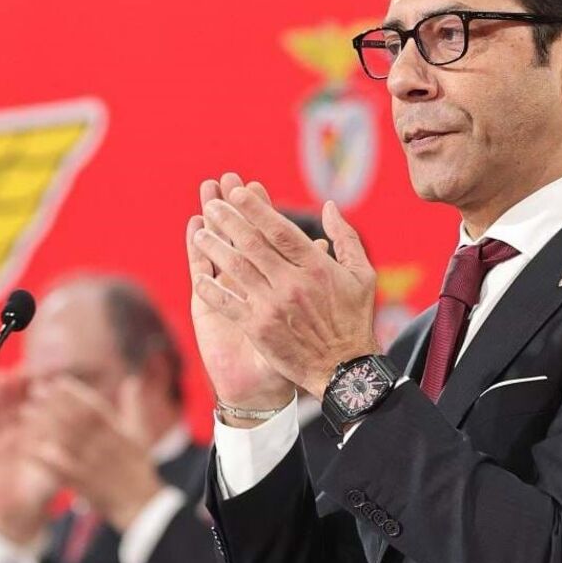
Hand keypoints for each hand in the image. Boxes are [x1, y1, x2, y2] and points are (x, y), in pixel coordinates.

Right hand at [0, 369, 59, 544]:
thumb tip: (82, 433)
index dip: (42, 388)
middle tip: (21, 369)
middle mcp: (21, 426)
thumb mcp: (59, 466)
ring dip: (2, 390)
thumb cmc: (44, 487)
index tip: (47, 376)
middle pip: (20, 398)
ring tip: (3, 376)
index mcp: (40, 429)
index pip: (41, 402)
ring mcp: (3, 432)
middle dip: (20, 383)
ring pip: (2, 405)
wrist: (19, 510)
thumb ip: (65, 452)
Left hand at [23, 376, 162, 531]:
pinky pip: (60, 469)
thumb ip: (133, 406)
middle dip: (53, 403)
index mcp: (118, 431)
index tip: (57, 381)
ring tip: (25, 412)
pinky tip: (28, 448)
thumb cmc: (137, 467)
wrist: (139, 503)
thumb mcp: (140, 433)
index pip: (94, 406)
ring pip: (65, 441)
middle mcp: (105, 445)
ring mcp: (93, 465)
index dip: (75, 392)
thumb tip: (132, 380)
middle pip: (75, 420)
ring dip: (43, 425)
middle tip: (33, 390)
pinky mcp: (83, 484)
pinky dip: (44, 459)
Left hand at [192, 181, 377, 397]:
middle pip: (253, 244)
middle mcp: (292, 283)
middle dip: (229, 221)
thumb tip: (330, 206)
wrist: (344, 371)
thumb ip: (346, 238)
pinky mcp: (258, 328)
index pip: (280, 230)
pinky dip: (212, 289)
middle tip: (211, 204)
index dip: (257, 208)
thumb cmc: (354, 320)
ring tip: (200, 233)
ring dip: (215, 248)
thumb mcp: (362, 276)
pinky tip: (199, 275)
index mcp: (316, 267)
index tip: (238, 191)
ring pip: (236, 269)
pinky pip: (228, 303)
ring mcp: (273, 306)